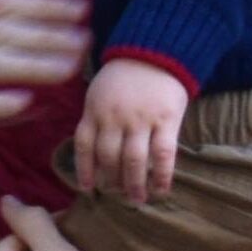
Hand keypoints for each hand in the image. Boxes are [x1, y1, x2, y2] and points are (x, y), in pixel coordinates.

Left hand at [71, 58, 190, 204]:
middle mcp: (115, 118)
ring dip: (133, 184)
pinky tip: (161, 189)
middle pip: (109, 157)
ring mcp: (141, 120)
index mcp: (94, 111)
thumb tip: (93, 151)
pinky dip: (162, 175)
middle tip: (116, 195)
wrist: (156, 51)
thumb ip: (96, 117)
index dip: (84, 170)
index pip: (84, 147)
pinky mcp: (167, 120)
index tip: (88, 188)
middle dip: (111, 180)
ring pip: (134, 160)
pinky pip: (163, 154)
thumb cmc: (125, 75)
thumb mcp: (99, 92)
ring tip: (136, 199)